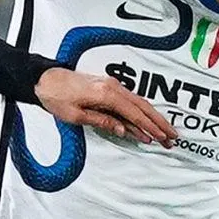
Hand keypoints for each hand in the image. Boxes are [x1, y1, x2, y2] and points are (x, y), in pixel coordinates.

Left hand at [33, 68, 175, 146]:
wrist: (44, 79)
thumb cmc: (56, 97)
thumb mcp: (76, 115)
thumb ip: (102, 121)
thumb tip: (123, 129)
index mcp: (106, 94)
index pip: (134, 114)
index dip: (150, 127)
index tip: (162, 138)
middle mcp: (113, 88)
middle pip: (143, 107)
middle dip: (159, 123)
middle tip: (173, 137)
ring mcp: (112, 87)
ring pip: (139, 104)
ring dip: (153, 119)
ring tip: (165, 133)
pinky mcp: (108, 88)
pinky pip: (129, 102)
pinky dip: (140, 114)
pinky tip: (146, 125)